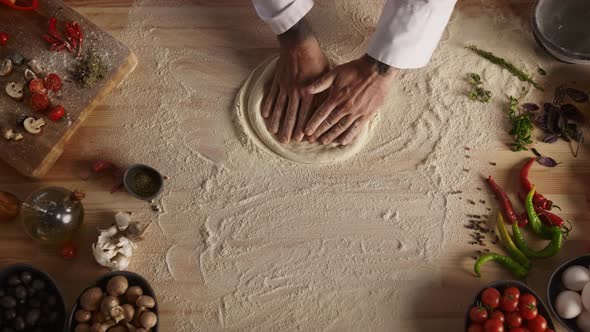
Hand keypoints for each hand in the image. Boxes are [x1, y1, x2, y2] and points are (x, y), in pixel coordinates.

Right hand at [261, 20, 328, 142]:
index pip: (306, 113)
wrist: (299, 44)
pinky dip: (267, 105)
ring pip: (279, 107)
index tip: (301, 139)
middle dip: (288, 129)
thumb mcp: (326, 75)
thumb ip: (324, 91)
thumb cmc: (316, 59)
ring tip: (273, 131)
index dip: (303, 127)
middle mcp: (295, 91)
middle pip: (291, 114)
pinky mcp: (277, 81)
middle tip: (285, 141)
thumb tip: (327, 107)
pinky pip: (271, 95)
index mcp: (309, 91)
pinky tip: (264, 115)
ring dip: (276, 120)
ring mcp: (284, 86)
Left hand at [304, 55, 397, 144]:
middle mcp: (345, 107)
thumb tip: (306, 89)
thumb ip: (321, 82)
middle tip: (311, 140)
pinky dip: (349, 136)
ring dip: (331, 136)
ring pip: (341, 127)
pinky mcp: (367, 114)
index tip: (306, 131)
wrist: (378, 70)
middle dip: (319, 132)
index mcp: (336, 97)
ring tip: (324, 142)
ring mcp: (356, 112)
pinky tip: (343, 142)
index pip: (321, 113)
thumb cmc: (356, 69)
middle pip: (329, 123)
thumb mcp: (336, 72)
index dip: (313, 123)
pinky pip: (356, 128)